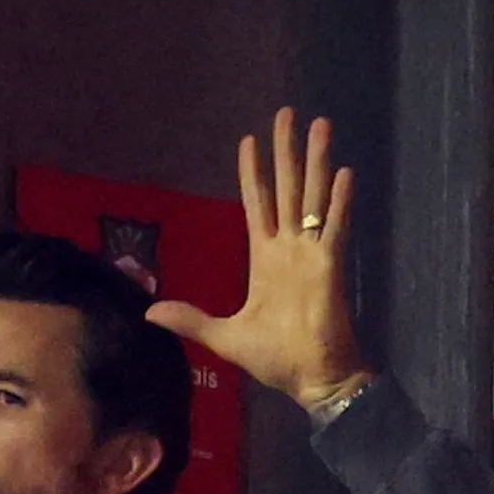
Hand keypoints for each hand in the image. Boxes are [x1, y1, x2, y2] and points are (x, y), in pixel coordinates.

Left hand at [146, 108, 370, 410]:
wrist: (312, 380)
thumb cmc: (276, 360)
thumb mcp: (224, 337)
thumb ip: (192, 319)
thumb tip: (150, 311)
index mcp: (265, 259)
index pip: (257, 204)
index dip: (253, 172)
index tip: (251, 140)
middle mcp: (289, 249)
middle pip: (287, 189)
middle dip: (287, 151)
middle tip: (287, 113)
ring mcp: (312, 255)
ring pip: (313, 197)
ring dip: (317, 162)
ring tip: (320, 125)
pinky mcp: (330, 267)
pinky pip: (334, 228)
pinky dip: (339, 202)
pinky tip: (344, 173)